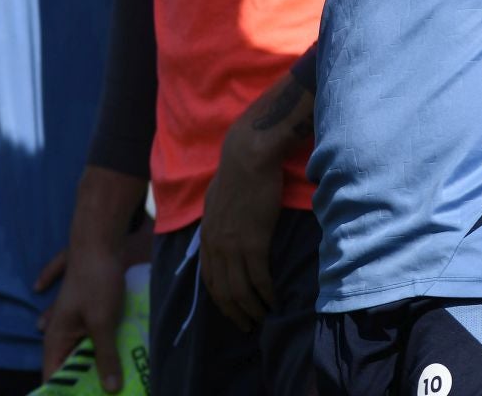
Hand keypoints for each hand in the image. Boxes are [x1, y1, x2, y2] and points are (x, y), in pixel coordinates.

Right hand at [37, 243, 124, 391]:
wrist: (99, 237)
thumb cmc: (97, 282)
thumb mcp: (103, 324)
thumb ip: (105, 356)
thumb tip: (109, 388)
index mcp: (57, 336)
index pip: (52, 374)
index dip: (66, 390)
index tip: (87, 395)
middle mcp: (58, 325)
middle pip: (69, 360)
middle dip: (85, 375)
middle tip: (107, 387)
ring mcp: (68, 309)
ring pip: (76, 341)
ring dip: (92, 354)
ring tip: (110, 371)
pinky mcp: (81, 295)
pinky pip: (77, 317)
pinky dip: (82, 326)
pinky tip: (71, 324)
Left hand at [199, 125, 280, 332]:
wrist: (248, 157)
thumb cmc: (236, 173)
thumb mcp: (216, 200)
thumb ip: (217, 220)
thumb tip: (221, 233)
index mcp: (206, 236)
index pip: (209, 279)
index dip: (220, 300)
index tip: (232, 311)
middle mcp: (216, 245)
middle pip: (223, 290)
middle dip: (236, 312)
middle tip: (248, 325)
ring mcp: (233, 245)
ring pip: (241, 289)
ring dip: (253, 308)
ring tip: (264, 317)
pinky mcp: (254, 242)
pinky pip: (260, 278)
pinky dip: (267, 294)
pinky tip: (275, 300)